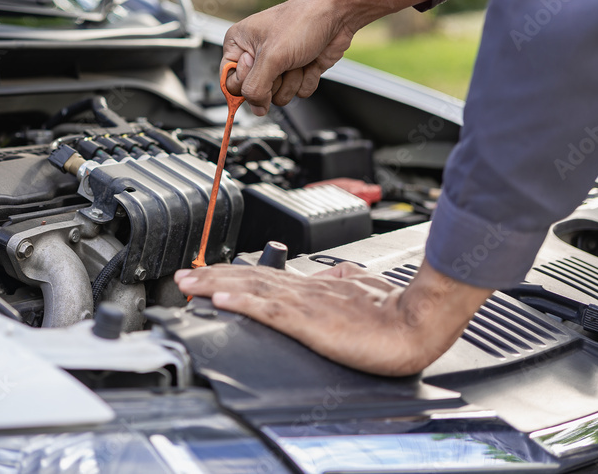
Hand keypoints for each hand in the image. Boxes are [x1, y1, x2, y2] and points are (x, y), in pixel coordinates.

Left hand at [173, 259, 490, 375]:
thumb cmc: (393, 312)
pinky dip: (240, 303)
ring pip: (250, 289)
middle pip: (247, 279)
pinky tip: (218, 300)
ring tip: (188, 285)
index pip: (261, 277)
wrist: (416, 323)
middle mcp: (302, 290)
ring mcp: (304, 303)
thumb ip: (340, 283)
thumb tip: (330, 276)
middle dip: (210, 277)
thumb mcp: (360, 289)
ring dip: (214, 286)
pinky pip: (268, 310)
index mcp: (313, 287)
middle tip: (181, 277)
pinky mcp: (309, 321)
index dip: (229, 275)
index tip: (204, 275)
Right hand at [221, 0, 428, 114]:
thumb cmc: (303, 20)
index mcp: (239, 44)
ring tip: (298, 59)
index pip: (230, 82)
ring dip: (292, 80)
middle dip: (275, 81)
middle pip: (256, 92)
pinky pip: (297, 92)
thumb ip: (256, 87)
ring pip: (278, 95)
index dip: (246, 85)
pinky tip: (310, 61)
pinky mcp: (297, 71)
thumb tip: (255, 109)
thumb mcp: (272, 57)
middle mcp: (256, 54)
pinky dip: (307, 79)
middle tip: (283, 62)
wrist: (338, 13)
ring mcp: (278, 64)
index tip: (261, 75)